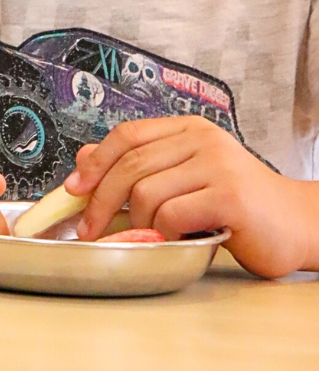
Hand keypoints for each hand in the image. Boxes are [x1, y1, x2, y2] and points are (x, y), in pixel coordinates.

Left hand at [64, 116, 318, 277]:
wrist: (300, 224)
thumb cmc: (239, 205)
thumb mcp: (186, 177)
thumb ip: (142, 166)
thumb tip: (84, 161)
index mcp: (188, 130)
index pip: (127, 135)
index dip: (95, 161)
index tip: (74, 188)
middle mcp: (202, 140)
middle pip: (130, 164)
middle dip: (101, 199)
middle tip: (89, 228)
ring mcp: (218, 166)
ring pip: (147, 191)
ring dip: (135, 221)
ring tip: (145, 236)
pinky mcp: (230, 196)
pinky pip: (172, 214)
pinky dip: (163, 233)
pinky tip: (174, 240)